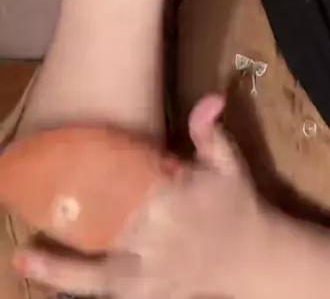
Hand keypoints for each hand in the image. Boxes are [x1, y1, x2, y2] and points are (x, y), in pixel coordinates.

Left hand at [13, 95, 265, 298]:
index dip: (104, 188)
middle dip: (72, 230)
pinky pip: (113, 295)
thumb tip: (211, 97)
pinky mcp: (153, 294)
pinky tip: (52, 283)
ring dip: (62, 270)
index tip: (72, 176)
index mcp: (175, 205)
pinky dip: (83, 289)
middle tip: (36, 215)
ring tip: (25, 255)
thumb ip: (212, 131)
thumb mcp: (229, 163)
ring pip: (102, 277)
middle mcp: (159, 242)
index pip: (135, 195)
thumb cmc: (238, 204)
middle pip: (108, 235)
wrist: (257, 258)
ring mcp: (154, 274)